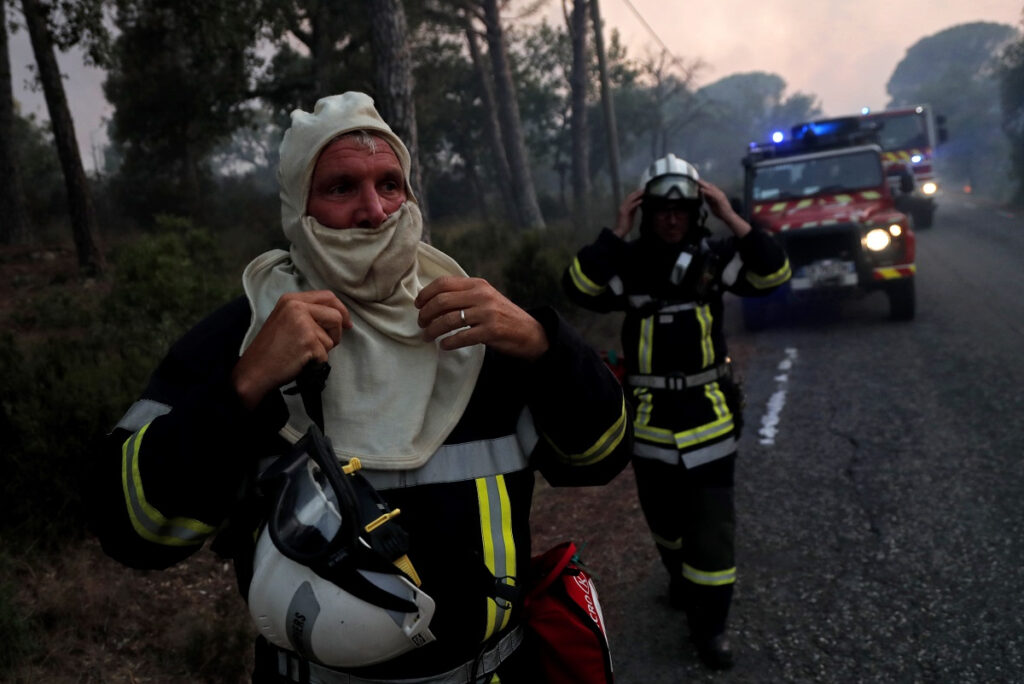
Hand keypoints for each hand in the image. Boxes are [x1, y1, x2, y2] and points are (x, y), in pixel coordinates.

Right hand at [232, 290, 351, 408]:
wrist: (255, 371)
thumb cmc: (271, 350)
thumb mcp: (285, 320)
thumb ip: (307, 313)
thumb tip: (338, 316)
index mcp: (291, 299)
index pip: (327, 296)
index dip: (341, 310)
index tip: (346, 323)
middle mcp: (297, 307)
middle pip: (336, 316)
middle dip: (337, 333)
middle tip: (326, 345)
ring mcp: (303, 324)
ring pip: (332, 337)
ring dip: (323, 349)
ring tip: (302, 353)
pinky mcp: (308, 341)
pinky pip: (325, 353)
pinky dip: (317, 361)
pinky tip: (299, 361)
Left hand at [415, 275, 548, 360]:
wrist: (529, 332)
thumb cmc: (502, 316)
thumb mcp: (486, 297)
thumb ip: (464, 295)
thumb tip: (432, 299)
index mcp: (478, 284)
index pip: (443, 283)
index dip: (425, 293)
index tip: (418, 305)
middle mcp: (482, 295)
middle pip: (442, 301)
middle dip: (426, 314)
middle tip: (421, 323)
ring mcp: (487, 313)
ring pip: (448, 320)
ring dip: (432, 330)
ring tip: (427, 336)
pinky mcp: (491, 331)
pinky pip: (461, 337)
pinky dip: (448, 342)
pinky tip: (443, 345)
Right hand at [613, 189, 643, 237]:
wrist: (621, 230)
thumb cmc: (626, 224)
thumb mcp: (631, 215)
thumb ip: (633, 209)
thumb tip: (638, 203)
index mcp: (624, 207)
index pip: (629, 198)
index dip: (635, 194)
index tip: (641, 190)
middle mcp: (622, 206)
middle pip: (629, 197)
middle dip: (636, 193)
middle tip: (643, 189)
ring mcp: (623, 209)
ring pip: (630, 200)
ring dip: (637, 195)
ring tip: (642, 192)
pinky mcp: (624, 212)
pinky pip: (631, 206)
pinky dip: (636, 202)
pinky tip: (641, 200)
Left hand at [697, 179, 750, 237]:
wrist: (728, 216)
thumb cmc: (720, 211)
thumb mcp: (712, 204)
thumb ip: (708, 199)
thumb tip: (704, 195)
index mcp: (718, 194)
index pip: (710, 187)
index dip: (704, 184)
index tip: (698, 181)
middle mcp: (719, 193)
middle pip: (710, 186)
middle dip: (703, 182)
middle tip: (696, 179)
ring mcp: (720, 195)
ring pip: (711, 188)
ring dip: (704, 184)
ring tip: (698, 181)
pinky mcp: (719, 199)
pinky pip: (712, 194)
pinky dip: (706, 191)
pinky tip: (701, 189)